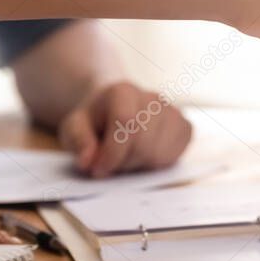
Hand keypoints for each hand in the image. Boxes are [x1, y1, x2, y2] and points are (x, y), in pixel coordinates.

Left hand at [58, 81, 192, 177]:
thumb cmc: (94, 121)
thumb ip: (78, 141)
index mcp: (123, 91)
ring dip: (137, 165)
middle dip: (121, 163)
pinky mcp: (185, 127)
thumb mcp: (74, 127)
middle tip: (108, 164)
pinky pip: (174, 156)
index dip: (111, 153)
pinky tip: (142, 154)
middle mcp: (153, 98)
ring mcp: (173, 112)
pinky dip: (156, 164)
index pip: (126, 122)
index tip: (97, 169)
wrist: (116, 109)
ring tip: (125, 156)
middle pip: (142, 143)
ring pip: (158, 154)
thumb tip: (88, 161)